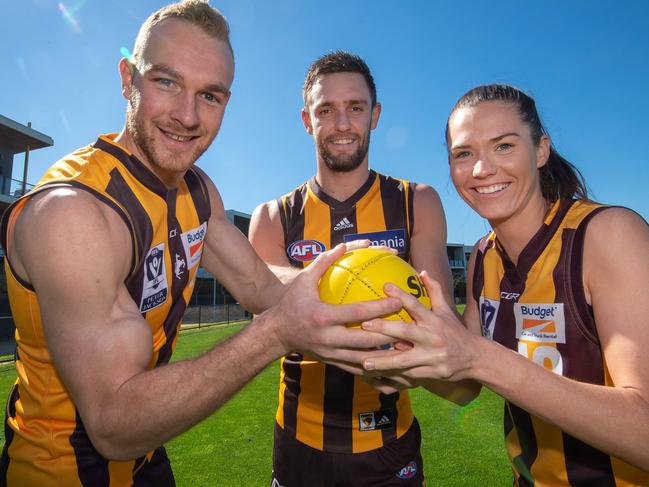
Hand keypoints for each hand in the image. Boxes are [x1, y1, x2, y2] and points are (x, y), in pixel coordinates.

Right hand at [267, 243, 401, 360]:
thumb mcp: (304, 280)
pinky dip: (374, 366)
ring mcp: (330, 353)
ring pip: (364, 358)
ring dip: (385, 354)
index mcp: (323, 317)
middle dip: (389, 334)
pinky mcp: (332, 362)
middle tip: (408, 326)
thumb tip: (345, 246)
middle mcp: (328, 338)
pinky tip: (390, 362)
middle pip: (365, 339)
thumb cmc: (291, 303)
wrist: (276, 333)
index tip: (398, 301)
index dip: (380, 308)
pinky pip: (356, 368)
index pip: (357, 313)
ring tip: (405, 346)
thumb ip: (324, 262)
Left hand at [360, 271, 476, 381]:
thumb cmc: (456, 332)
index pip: (416, 305)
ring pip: (404, 359)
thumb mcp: (447, 310)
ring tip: (364, 362)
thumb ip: (434, 291)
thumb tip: (422, 272)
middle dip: (384, 328)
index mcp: (434, 320)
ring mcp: (432, 357)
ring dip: (383, 361)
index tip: (385, 287)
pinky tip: (378, 377)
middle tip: (364, 325)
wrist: (475, 358)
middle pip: (405, 332)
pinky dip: (394, 376)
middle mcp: (432, 338)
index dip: (401, 295)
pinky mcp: (432, 373)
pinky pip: (409, 375)